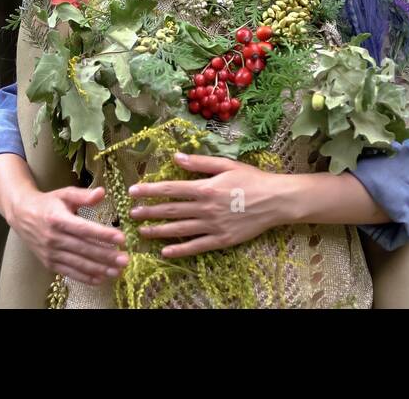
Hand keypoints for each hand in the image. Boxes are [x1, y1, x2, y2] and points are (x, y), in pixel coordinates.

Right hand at [6, 186, 128, 286]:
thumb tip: (102, 192)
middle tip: (125, 259)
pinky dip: (85, 277)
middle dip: (106, 256)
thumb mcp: (64, 194)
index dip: (103, 234)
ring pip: (78, 263)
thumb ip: (83, 195)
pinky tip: (100, 279)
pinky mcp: (49, 263)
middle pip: (84, 248)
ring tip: (117, 271)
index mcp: (57, 219)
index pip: (84, 229)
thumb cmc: (47, 203)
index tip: (121, 238)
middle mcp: (53, 237)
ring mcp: (50, 252)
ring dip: (99, 269)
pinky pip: (69, 272)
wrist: (21, 215)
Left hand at [127, 153, 294, 258]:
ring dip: (158, 231)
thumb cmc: (252, 179)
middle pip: (171, 210)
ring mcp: (212, 226)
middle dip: (149, 212)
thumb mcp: (226, 164)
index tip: (133, 191)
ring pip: (179, 229)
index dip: (150, 190)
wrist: (276, 200)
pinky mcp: (221, 240)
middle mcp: (205, 208)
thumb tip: (175, 157)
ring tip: (142, 231)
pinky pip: (196, 246)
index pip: (170, 188)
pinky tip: (165, 251)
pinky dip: (180, 249)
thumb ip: (199, 162)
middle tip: (131, 214)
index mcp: (205, 187)